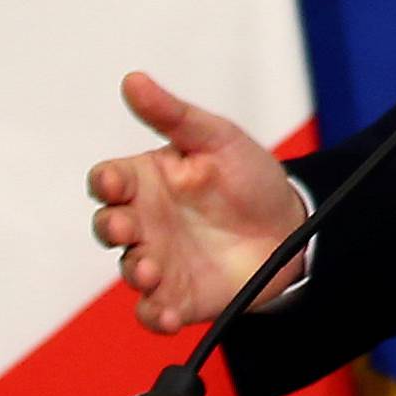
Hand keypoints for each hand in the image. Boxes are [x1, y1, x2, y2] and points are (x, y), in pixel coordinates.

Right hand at [88, 72, 305, 334]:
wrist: (289, 225)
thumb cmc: (248, 176)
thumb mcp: (216, 137)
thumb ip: (172, 114)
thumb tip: (133, 80)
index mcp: (149, 179)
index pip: (109, 179)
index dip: (106, 182)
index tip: (115, 181)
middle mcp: (146, 221)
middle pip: (109, 225)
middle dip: (110, 227)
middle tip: (125, 226)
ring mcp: (159, 260)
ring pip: (129, 269)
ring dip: (135, 272)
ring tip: (152, 270)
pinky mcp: (177, 295)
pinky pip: (154, 311)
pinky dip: (155, 315)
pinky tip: (167, 312)